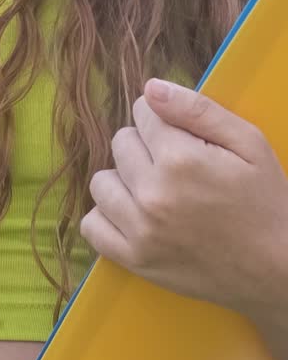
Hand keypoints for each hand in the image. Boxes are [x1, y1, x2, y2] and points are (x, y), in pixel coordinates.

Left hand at [79, 79, 287, 316]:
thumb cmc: (266, 202)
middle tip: (177, 166)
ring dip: (124, 180)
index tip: (184, 137)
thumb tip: (150, 88)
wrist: (277, 271)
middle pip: (120, 142)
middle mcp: (153, 193)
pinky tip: (135, 215)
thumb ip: (198, 109)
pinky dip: (107, 217)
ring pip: (101, 181)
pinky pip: (92, 226)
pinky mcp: (135, 261)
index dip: (164, 119)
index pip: (142, 111)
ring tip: (156, 190)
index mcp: (180, 159)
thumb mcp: (249, 144)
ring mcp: (140, 230)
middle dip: (145, 145)